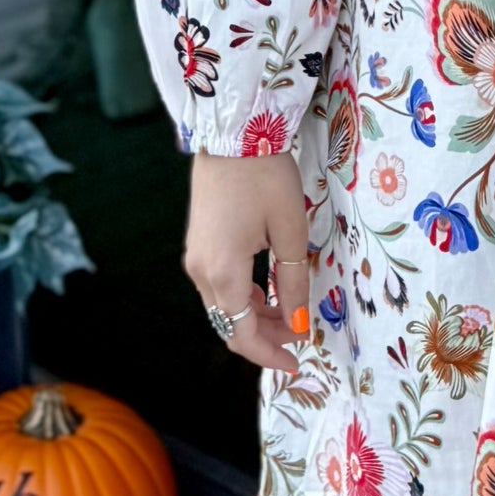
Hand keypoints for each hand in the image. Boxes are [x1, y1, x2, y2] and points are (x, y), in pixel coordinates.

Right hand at [185, 150, 312, 375]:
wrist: (232, 133)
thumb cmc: (266, 178)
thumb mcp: (290, 231)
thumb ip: (293, 281)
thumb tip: (298, 323)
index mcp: (223, 273)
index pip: (241, 333)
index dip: (268, 355)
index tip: (296, 362)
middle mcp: (200, 271)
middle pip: (229, 323)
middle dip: (264, 337)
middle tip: (299, 336)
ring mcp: (195, 257)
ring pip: (223, 305)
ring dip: (254, 317)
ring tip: (289, 314)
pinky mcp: (198, 244)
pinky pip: (218, 284)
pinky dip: (243, 296)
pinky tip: (268, 291)